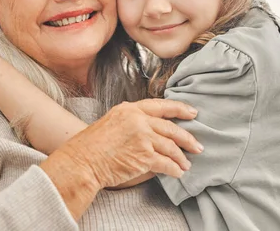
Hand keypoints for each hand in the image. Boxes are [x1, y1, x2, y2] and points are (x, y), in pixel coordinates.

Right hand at [43, 99, 202, 188]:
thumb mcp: (112, 121)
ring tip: (186, 164)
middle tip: (197, 145)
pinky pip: (166, 163)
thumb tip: (154, 130)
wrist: (82, 161)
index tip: (193, 113)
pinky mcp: (144, 156)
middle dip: (187, 138)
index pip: (161, 106)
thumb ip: (133, 121)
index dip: (180, 109)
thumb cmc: (93, 146)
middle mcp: (138, 120)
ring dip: (181, 157)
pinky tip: (178, 172)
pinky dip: (174, 169)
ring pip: (170, 146)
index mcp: (130, 109)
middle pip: (170, 127)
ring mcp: (142, 137)